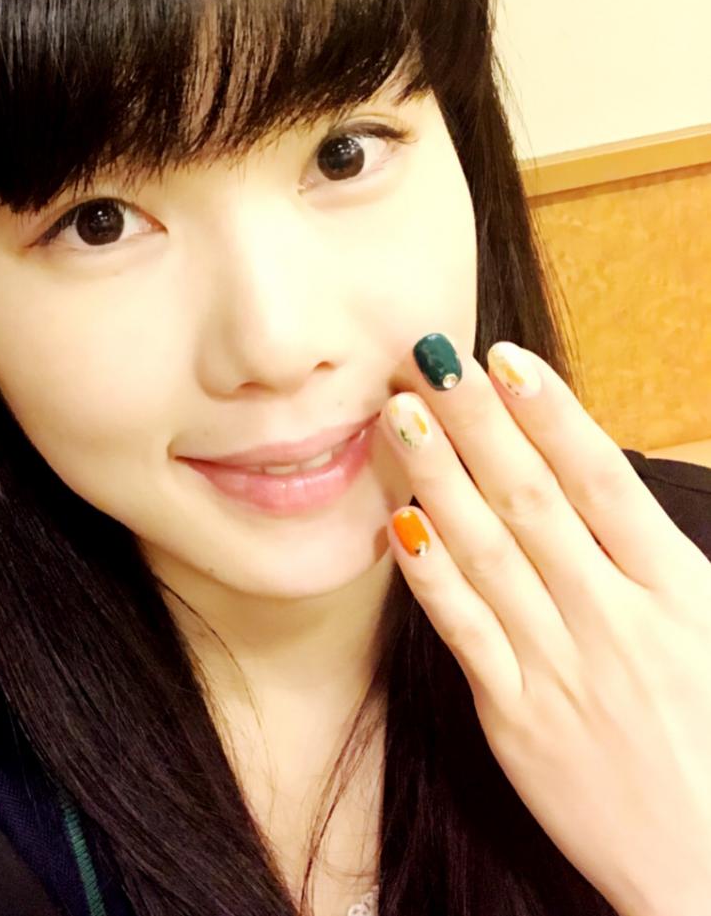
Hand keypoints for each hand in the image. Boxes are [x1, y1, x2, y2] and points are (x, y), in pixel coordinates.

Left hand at [378, 333, 710, 915]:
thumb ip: (665, 555)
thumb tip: (612, 476)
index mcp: (678, 592)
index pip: (601, 481)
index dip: (550, 414)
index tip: (505, 358)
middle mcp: (615, 620)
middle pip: (532, 500)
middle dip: (477, 422)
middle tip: (429, 359)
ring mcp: (562, 668)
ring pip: (489, 552)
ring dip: (439, 477)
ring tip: (398, 415)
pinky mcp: (518, 718)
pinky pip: (466, 634)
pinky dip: (431, 577)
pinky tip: (397, 523)